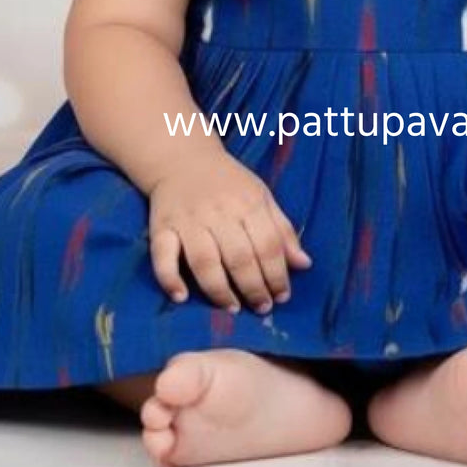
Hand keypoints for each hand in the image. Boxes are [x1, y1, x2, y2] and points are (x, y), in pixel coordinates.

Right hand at [148, 154, 312, 313]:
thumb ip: (282, 231)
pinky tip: (181, 297)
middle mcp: (218, 212)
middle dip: (253, 288)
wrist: (183, 159)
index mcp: (248, 203)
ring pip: (204, 261)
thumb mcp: (262, 197)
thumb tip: (304, 265)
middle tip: (261, 307)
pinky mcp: (162, 227)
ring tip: (232, 307)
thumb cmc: (229, 183)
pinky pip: (162, 255)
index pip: (268, 245)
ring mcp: (188, 221)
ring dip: (219, 291)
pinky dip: (169, 278)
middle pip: (239, 257)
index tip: (282, 296)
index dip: (277, 275)